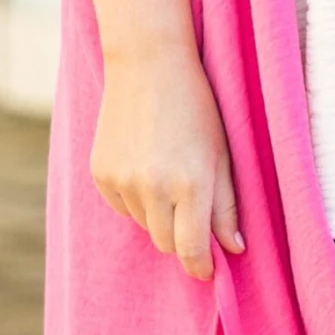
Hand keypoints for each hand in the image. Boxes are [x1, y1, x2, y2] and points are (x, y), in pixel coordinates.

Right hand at [89, 47, 245, 281]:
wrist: (148, 63)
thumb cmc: (196, 105)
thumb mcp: (222, 153)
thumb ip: (227, 205)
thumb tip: (234, 249)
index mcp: (191, 184)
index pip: (192, 251)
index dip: (201, 266)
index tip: (207, 270)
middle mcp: (153, 188)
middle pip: (166, 244)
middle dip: (181, 237)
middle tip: (192, 208)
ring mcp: (122, 182)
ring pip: (144, 225)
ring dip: (159, 215)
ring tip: (168, 174)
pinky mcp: (100, 174)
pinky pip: (122, 206)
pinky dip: (136, 198)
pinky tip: (145, 164)